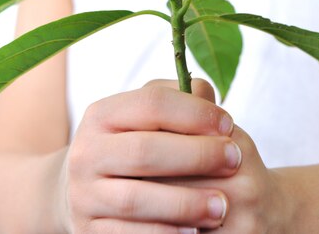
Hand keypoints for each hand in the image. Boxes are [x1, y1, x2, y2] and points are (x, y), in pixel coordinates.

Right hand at [58, 80, 240, 232]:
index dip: (194, 112)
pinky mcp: (89, 231)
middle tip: (234, 161)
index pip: (152, 103)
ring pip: (135, 198)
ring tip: (221, 206)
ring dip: (184, 203)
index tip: (229, 124)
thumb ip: (182, 99)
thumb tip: (208, 98)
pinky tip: (194, 232)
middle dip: (195, 155)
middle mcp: (85, 152)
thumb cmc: (139, 143)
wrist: (91, 189)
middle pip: (144, 150)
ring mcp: (83, 195)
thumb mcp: (152, 116)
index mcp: (102, 114)